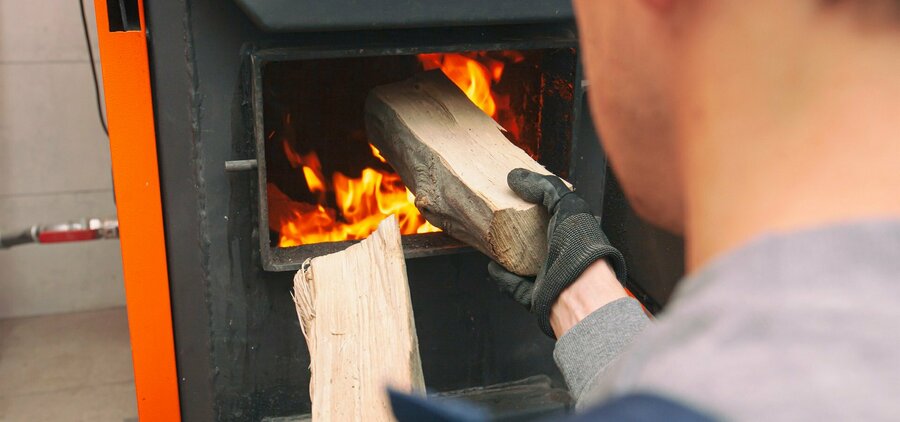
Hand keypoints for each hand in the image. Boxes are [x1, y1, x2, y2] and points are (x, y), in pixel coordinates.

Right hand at [488, 168, 626, 337]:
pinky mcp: (536, 296)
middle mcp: (564, 257)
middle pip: (538, 241)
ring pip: (525, 265)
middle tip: (503, 219)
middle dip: (521, 232)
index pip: (557, 217)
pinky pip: (514, 286)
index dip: (539, 207)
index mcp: (576, 235)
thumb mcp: (568, 205)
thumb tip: (517, 177)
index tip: (520, 198)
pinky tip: (493, 266)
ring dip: (510, 255)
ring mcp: (550, 279)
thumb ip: (546, 188)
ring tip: (494, 241)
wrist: (578, 290)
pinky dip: (502, 277)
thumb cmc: (581, 249)